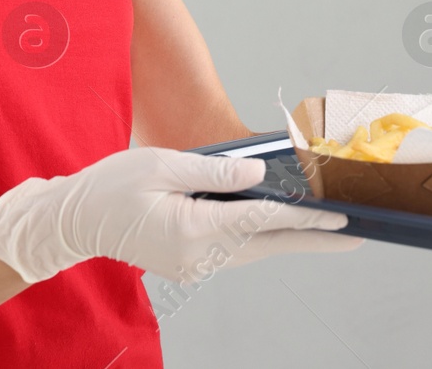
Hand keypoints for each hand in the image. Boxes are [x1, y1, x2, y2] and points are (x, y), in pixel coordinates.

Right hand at [0, 147, 363, 283]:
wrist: (74, 221)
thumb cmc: (112, 187)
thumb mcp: (163, 165)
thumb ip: (215, 171)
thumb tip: (261, 175)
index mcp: (194, 229)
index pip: (264, 221)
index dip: (308, 219)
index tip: (342, 218)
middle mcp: (200, 255)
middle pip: (270, 244)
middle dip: (315, 239)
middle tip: (357, 235)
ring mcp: (194, 264)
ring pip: (255, 249)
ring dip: (290, 239)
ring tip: (329, 229)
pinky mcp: (189, 262)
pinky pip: (236, 249)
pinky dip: (262, 237)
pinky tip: (281, 226)